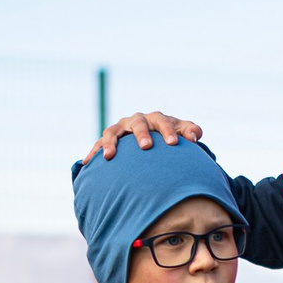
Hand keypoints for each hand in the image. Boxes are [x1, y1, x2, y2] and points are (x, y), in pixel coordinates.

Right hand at [84, 113, 202, 161]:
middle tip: (146, 147)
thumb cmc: (168, 137)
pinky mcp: (107, 140)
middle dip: (141, 134)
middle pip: (137, 123)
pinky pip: (97, 145)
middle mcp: (135, 121)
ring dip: (110, 143)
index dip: (167, 130)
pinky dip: (92, 153)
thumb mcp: (180, 133)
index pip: (162, 120)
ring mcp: (120, 129)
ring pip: (112, 132)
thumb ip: (190, 131)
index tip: (174, 143)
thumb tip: (195, 135)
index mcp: (155, 119)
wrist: (151, 141)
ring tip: (109, 156)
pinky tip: (87, 163)